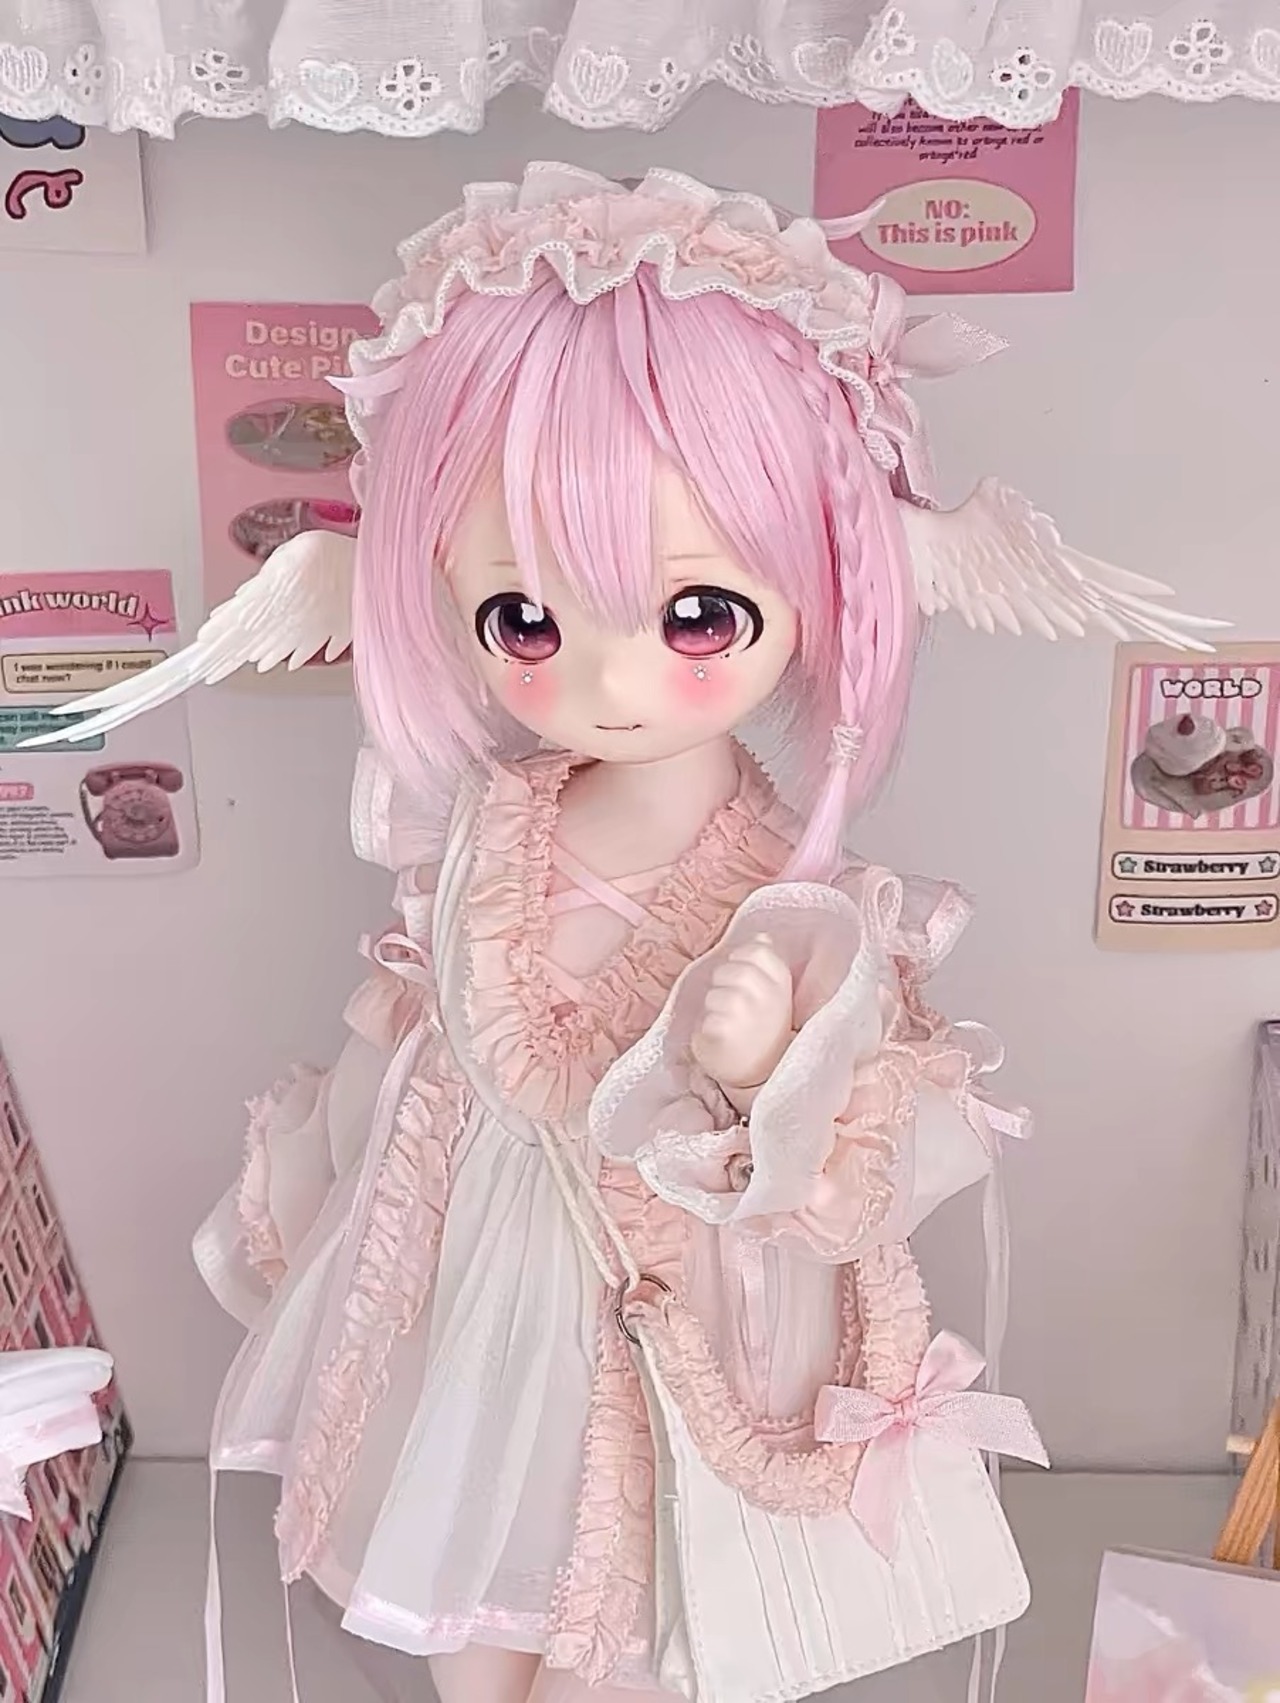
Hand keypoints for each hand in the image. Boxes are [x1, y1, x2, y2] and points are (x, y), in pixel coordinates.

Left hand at [691, 934, 793, 1099]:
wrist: (759, 1076)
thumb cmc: (763, 1030)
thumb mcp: (775, 995)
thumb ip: (767, 963)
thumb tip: (762, 935)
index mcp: (781, 982)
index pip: (757, 950)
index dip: (743, 963)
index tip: (748, 984)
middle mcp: (766, 994)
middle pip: (728, 969)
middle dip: (725, 987)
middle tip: (736, 1010)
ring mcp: (744, 1011)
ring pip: (713, 993)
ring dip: (715, 1010)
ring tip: (731, 1026)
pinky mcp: (721, 1029)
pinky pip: (705, 1016)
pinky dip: (708, 1029)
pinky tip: (723, 1040)